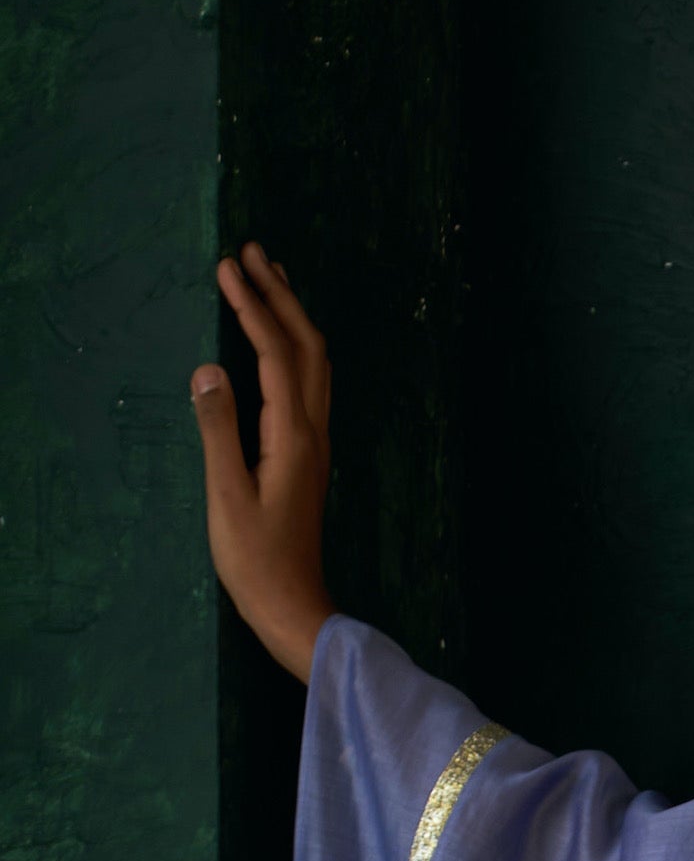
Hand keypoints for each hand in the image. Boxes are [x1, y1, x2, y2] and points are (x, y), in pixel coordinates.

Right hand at [191, 242, 334, 681]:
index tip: (228, 265)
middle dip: (280, 295)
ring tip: (270, 278)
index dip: (251, 305)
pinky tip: (281, 342)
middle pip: (307, 346)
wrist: (295, 608)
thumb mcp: (226, 495)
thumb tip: (209, 368)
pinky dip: (295, 348)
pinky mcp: (311, 457)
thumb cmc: (256, 561)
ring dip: (293, 317)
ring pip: (315, 364)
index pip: (275, 352)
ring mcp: (318, 444)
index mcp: (293, 437)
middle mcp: (314, 433)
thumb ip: (218, 429)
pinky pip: (310, 385)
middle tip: (253, 252)